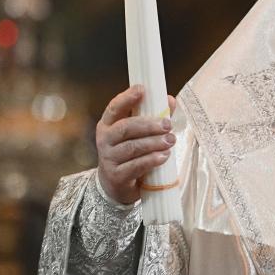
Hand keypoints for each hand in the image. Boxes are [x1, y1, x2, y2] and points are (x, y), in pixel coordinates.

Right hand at [95, 85, 176, 205]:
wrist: (115, 185)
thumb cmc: (128, 154)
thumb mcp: (137, 134)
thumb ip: (153, 117)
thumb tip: (170, 100)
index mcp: (108, 125)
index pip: (114, 108)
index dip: (127, 98)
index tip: (142, 89)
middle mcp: (104, 140)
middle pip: (125, 128)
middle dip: (148, 125)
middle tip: (167, 124)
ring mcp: (108, 159)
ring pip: (132, 147)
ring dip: (153, 143)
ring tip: (170, 141)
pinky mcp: (116, 176)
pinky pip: (135, 166)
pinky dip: (151, 160)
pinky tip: (163, 156)